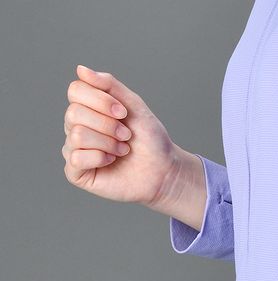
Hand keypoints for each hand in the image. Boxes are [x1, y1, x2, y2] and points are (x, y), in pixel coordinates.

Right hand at [62, 64, 194, 209]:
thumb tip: (80, 69)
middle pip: (74, 113)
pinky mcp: (76, 172)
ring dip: (108, 143)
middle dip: (108, 124)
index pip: (75, 90)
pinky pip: (76, 158)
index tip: (123, 112)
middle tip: (126, 135)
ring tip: (123, 149)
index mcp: (87, 108)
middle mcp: (76, 127)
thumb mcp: (133, 105)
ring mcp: (74, 149)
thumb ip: (109, 85)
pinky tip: (112, 161)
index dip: (101, 100)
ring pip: (77, 135)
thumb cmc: (149, 139)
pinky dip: (100, 158)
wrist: (163, 170)